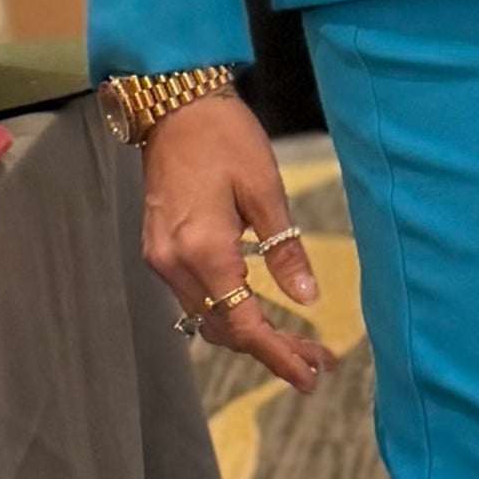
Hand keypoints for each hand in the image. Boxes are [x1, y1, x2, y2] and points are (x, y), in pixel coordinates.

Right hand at [140, 94, 333, 393]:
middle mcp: (174, 263)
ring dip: (251, 336)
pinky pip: (195, 298)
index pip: (243, 323)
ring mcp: (161, 258)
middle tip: (319, 361)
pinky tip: (261, 313)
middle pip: (225, 329)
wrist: (172, 104)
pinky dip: (228, 313)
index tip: (312, 374)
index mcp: (203, 249)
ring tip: (300, 345)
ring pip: (208, 318)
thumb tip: (307, 298)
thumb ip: (285, 249)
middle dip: (272, 350)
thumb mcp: (265, 190)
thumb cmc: (224, 137)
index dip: (279, 355)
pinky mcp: (159, 249)